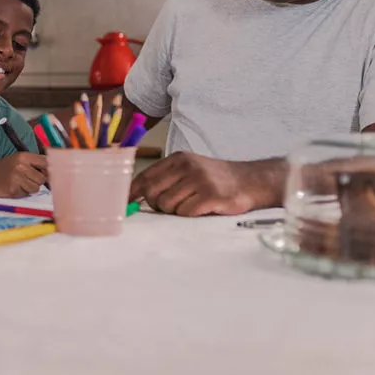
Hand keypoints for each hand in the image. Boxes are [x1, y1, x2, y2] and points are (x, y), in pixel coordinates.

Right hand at [0, 153, 48, 197]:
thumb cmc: (1, 170)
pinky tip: (11, 189)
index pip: (46, 162)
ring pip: (35, 188)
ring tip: (17, 184)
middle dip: (36, 182)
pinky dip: (20, 194)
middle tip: (24, 181)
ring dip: (28, 189)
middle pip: (42, 178)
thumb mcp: (17, 161)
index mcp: (24, 156)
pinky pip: (25, 194)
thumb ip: (33, 165)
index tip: (49, 174)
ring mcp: (16, 177)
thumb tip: (52, 173)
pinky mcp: (12, 189)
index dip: (49, 170)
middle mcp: (21, 165)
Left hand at [129, 152, 285, 216]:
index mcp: (178, 159)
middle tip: (172, 206)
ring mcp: (200, 180)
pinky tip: (202, 208)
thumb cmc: (215, 179)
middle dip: (157, 205)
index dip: (132, 192)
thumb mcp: (190, 169)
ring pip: (168, 205)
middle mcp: (187, 167)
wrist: (250, 181)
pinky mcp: (211, 196)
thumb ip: (166, 178)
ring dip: (176, 211)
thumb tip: (136, 196)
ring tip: (191, 204)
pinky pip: (186, 212)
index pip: (145, 177)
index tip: (124, 204)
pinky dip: (190, 215)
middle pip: (153, 193)